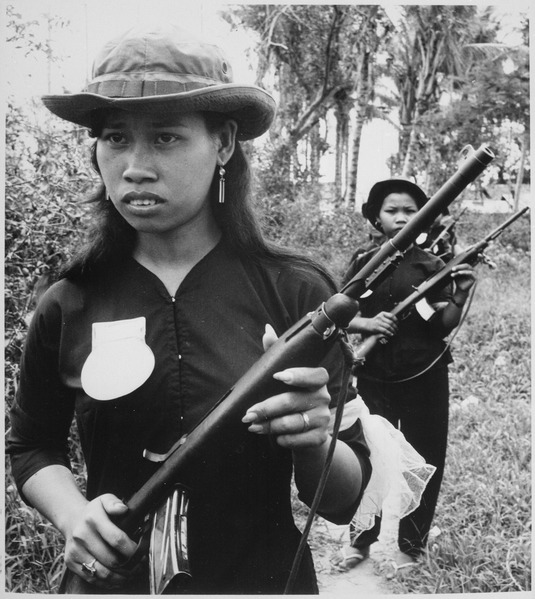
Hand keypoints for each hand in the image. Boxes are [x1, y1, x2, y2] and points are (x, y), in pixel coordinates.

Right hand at [64, 494, 137, 587]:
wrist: (72, 520)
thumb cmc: (95, 511)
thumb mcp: (104, 499)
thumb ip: (114, 503)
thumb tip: (123, 509)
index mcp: (93, 519)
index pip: (116, 539)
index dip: (131, 549)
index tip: (142, 552)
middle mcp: (82, 536)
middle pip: (110, 558)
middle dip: (128, 565)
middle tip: (139, 565)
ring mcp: (75, 551)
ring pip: (101, 572)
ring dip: (119, 577)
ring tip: (131, 574)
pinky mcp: (71, 563)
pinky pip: (91, 578)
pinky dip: (107, 582)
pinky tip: (118, 579)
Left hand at [241, 324, 330, 448]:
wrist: (308, 432)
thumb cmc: (292, 397)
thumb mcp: (284, 376)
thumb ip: (276, 353)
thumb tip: (267, 330)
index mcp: (318, 379)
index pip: (313, 375)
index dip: (297, 375)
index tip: (277, 376)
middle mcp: (324, 397)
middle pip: (293, 401)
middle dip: (267, 408)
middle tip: (248, 414)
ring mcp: (324, 418)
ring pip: (293, 422)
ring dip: (270, 426)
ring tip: (253, 426)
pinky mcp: (320, 437)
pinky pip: (298, 440)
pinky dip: (283, 439)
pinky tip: (275, 438)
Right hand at [364, 311, 397, 336]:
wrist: (367, 324)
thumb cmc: (375, 321)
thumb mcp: (380, 317)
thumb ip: (387, 318)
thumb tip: (395, 321)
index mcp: (382, 313)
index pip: (391, 315)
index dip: (396, 320)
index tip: (397, 323)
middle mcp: (380, 317)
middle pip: (391, 322)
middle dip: (395, 327)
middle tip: (397, 330)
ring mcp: (378, 322)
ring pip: (388, 327)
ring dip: (393, 331)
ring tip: (394, 333)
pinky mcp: (376, 327)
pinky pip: (385, 330)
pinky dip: (389, 333)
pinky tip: (391, 334)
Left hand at [451, 263, 475, 293]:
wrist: (461, 289)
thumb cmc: (459, 281)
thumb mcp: (456, 275)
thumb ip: (455, 270)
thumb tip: (451, 265)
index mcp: (468, 268)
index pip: (463, 264)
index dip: (457, 265)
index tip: (452, 268)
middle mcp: (472, 270)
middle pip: (466, 265)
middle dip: (459, 266)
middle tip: (453, 269)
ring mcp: (474, 273)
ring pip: (468, 268)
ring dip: (460, 269)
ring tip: (455, 271)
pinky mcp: (475, 277)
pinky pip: (470, 273)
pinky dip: (464, 272)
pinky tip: (459, 272)